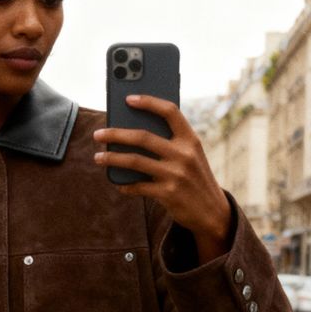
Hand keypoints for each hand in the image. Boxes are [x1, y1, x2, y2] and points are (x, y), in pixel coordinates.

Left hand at [93, 95, 231, 261]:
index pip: (170, 112)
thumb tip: (131, 133)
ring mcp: (176, 174)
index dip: (149, 102)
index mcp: (191, 140)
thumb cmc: (195, 178)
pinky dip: (125, 184)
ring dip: (112, 158)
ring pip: (134, 161)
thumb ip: (171, 143)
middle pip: (143, 137)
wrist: (212, 212)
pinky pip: (138, 186)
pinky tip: (117, 183)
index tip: (128, 99)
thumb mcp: (191, 156)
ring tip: (98, 157)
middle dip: (116, 134)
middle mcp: (184, 154)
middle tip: (98, 134)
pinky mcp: (168, 193)